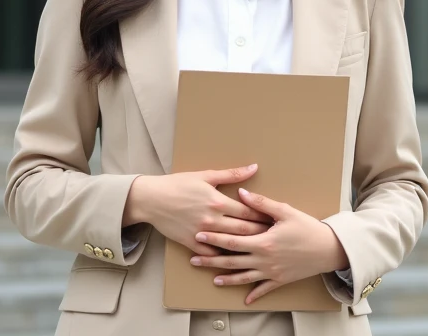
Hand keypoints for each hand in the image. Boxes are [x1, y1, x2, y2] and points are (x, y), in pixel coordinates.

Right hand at [128, 165, 272, 256]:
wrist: (152, 199)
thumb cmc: (179, 184)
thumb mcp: (206, 175)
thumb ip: (232, 174)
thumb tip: (254, 168)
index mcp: (218, 201)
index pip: (248, 211)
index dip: (263, 216)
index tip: (276, 219)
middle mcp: (212, 219)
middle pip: (243, 229)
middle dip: (261, 233)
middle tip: (275, 236)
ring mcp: (201, 233)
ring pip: (230, 244)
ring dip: (246, 246)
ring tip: (261, 248)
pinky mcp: (191, 243)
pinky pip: (211, 254)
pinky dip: (223, 258)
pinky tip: (235, 260)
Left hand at [190, 187, 349, 304]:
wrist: (328, 249)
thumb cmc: (308, 227)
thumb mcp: (285, 211)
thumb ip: (261, 204)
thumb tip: (241, 193)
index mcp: (262, 242)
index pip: (231, 241)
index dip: (213, 239)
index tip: (199, 235)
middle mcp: (263, 260)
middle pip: (232, 261)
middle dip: (211, 260)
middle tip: (194, 260)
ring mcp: (271, 272)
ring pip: (243, 278)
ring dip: (226, 279)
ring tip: (212, 278)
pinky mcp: (280, 280)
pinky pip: (264, 289)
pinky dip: (254, 294)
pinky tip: (245, 299)